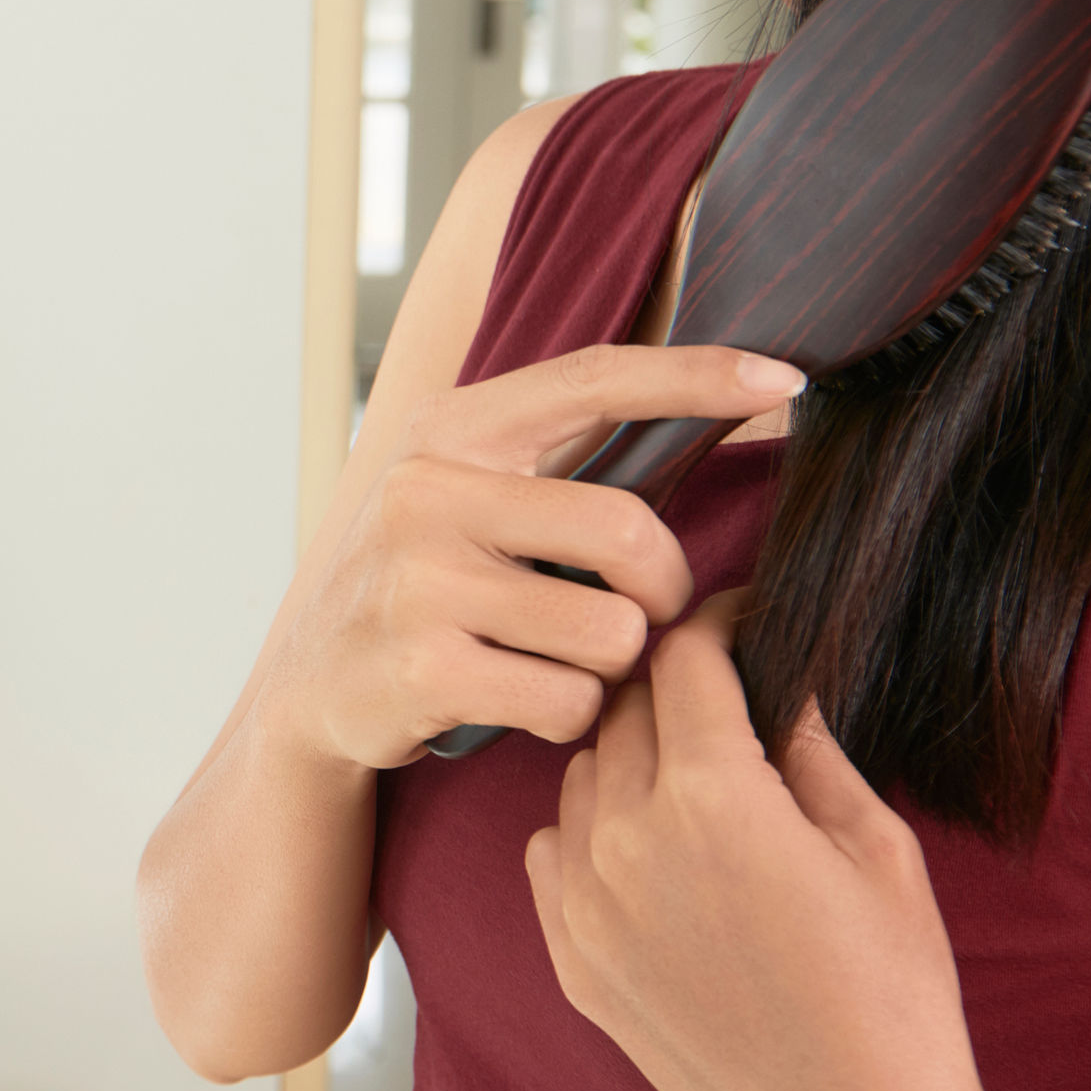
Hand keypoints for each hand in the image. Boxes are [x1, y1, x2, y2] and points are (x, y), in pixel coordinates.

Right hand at [284, 344, 801, 762]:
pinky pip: (568, 701)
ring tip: (559, 661)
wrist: (310, 689)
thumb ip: (561, 461)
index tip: (780, 379)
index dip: (694, 375)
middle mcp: (425, 493)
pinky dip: (570, 715)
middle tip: (642, 612)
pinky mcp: (422, 669)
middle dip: (663, 585)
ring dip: (610, 665)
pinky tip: (525, 704)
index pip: (592, 379)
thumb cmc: (426, 586)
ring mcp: (419, 582)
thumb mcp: (468, 498)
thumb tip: (719, 408)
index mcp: (450, 432)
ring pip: (609, 630)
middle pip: (626, 529)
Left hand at [523, 592, 1002, 1090]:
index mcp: (711, 793)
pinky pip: (552, 853)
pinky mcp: (570, 960)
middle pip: (625, 708)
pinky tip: (649, 846)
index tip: (743, 616)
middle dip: (673, 684)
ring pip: (581, 776)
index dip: (717, 620)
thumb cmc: (893, 994)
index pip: (684, 658)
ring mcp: (585, 904)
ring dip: (628, 755)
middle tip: (722, 686)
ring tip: (691, 770)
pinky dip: (590, 830)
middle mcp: (625, 837)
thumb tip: (781, 681)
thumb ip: (811, 749)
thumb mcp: (877, 849)